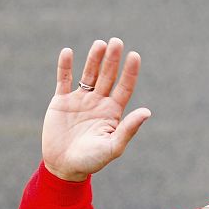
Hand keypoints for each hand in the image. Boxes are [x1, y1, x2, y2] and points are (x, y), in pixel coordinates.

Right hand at [42, 38, 150, 180]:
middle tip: (117, 42)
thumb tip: (147, 111)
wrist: (64, 166)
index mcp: (113, 112)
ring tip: (100, 44)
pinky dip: (65, 66)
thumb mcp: (113, 146)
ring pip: (88, 74)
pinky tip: (68, 52)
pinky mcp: (61, 101)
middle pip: (107, 76)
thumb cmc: (92, 160)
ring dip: (93, 59)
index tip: (135, 56)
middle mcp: (99, 102)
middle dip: (112, 60)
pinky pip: (63, 80)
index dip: (130, 72)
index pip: (124, 87)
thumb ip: (129, 128)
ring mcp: (80, 100)